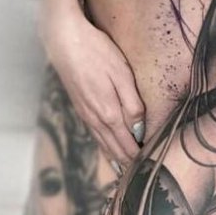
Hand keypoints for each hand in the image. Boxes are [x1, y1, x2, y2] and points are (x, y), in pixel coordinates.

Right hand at [40, 8, 145, 166]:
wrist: (63, 41)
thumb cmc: (97, 52)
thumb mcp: (122, 74)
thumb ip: (132, 104)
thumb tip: (139, 129)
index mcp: (109, 114)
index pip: (128, 145)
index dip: (140, 156)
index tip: (152, 165)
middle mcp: (96, 119)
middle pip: (115, 149)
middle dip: (129, 161)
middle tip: (142, 173)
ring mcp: (86, 115)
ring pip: (103, 144)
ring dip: (115, 158)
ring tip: (126, 169)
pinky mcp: (80, 108)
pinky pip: (94, 134)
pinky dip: (103, 146)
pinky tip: (107, 149)